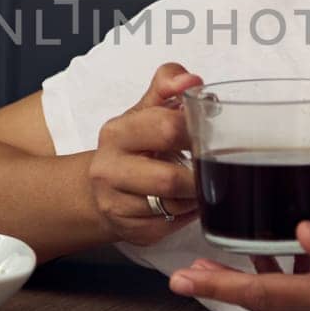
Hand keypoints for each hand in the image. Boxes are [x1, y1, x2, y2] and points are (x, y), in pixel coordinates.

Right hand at [88, 62, 203, 246]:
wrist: (100, 186)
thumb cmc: (132, 145)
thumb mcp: (145, 109)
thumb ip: (167, 85)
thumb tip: (190, 80)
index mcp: (116, 133)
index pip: (166, 128)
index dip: (195, 131)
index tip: (206, 132)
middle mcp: (109, 170)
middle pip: (169, 179)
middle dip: (196, 174)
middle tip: (209, 165)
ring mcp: (116, 205)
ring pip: (174, 206)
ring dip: (194, 196)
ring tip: (197, 183)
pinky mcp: (130, 231)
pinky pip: (171, 226)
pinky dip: (186, 214)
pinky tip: (184, 201)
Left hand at [168, 220, 309, 310]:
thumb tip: (301, 233)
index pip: (262, 296)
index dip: (218, 287)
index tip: (181, 280)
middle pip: (263, 309)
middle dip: (225, 289)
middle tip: (190, 271)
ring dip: (258, 291)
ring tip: (236, 262)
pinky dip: (287, 299)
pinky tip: (290, 271)